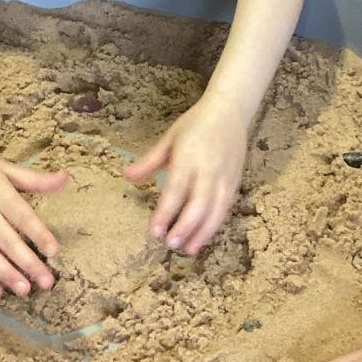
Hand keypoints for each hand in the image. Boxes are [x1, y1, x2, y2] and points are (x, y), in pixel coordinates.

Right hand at [0, 144, 67, 301]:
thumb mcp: (5, 168)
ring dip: (6, 274)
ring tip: (24, 290)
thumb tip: (65, 177)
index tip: (55, 251)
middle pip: (7, 241)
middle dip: (27, 263)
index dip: (38, 234)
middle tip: (46, 282)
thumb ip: (35, 179)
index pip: (21, 216)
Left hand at [123, 90, 246, 253]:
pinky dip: (215, 226)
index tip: (153, 230)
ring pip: (216, 210)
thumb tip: (125, 176)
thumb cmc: (196, 124)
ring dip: (203, 232)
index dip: (165, 212)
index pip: (176, 189)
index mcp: (189, 156)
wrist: (230, 111)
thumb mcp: (169, 138)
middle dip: (185, 226)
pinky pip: (226, 209)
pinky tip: (203, 239)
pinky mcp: (235, 183)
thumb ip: (149, 161)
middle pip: (199, 203)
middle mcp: (210, 169)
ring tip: (188, 250)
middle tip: (170, 244)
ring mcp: (226, 177)